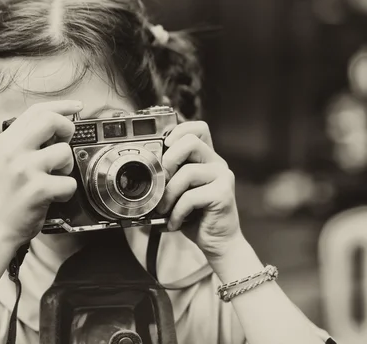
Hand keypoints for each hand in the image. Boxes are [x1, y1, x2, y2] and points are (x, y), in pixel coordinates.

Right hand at [0, 101, 80, 246]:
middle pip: (51, 120)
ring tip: (53, 178)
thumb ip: (27, 142)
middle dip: (67, 129)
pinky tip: (52, 197)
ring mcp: (25, 169)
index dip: (61, 106)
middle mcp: (14, 151)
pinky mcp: (37, 189)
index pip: (37, 110)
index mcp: (7, 141)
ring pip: (64, 152)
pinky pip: (69, 183)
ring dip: (66, 167)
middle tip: (66, 143)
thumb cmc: (6, 196)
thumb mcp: (8, 161)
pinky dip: (66, 192)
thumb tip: (58, 125)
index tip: (76, 107)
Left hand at [159, 121, 241, 260]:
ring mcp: (223, 177)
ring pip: (188, 172)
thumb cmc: (196, 217)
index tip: (165, 145)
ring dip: (169, 194)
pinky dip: (177, 212)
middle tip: (161, 181)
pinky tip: (175, 222)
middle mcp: (216, 163)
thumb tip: (147, 170)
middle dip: (169, 160)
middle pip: (191, 142)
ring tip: (164, 210)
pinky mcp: (224, 194)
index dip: (179, 130)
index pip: (197, 128)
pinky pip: (191, 196)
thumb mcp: (179, 192)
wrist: (218, 242)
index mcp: (205, 158)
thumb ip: (170, 177)